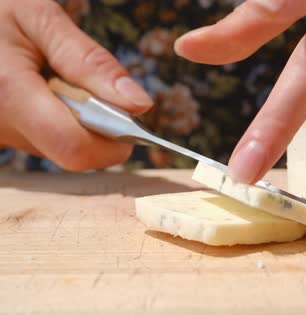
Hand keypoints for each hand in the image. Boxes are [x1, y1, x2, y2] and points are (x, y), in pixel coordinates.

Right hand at [0, 0, 152, 170]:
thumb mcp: (41, 20)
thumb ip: (91, 62)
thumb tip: (139, 104)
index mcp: (9, 93)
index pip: (76, 147)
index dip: (115, 139)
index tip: (131, 113)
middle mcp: (2, 128)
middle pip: (76, 151)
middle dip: (101, 126)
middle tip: (91, 84)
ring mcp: (2, 137)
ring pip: (64, 149)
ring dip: (82, 122)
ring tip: (60, 80)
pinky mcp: (5, 138)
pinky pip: (49, 141)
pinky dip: (63, 120)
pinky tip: (48, 90)